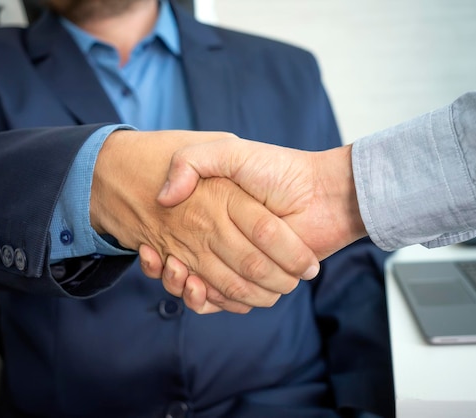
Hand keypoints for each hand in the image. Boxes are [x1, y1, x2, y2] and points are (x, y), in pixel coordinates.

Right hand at [140, 138, 367, 310]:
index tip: (151, 249)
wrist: (324, 193)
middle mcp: (224, 237)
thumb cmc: (278, 169)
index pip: (176, 238)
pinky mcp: (258, 280)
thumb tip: (164, 197)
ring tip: (180, 271)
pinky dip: (208, 302)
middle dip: (175, 272)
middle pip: (190, 266)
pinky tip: (196, 287)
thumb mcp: (230, 150)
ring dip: (185, 287)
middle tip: (173, 262)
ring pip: (203, 285)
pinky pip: (225, 300)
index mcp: (214, 212)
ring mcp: (240, 260)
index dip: (158, 251)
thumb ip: (194, 161)